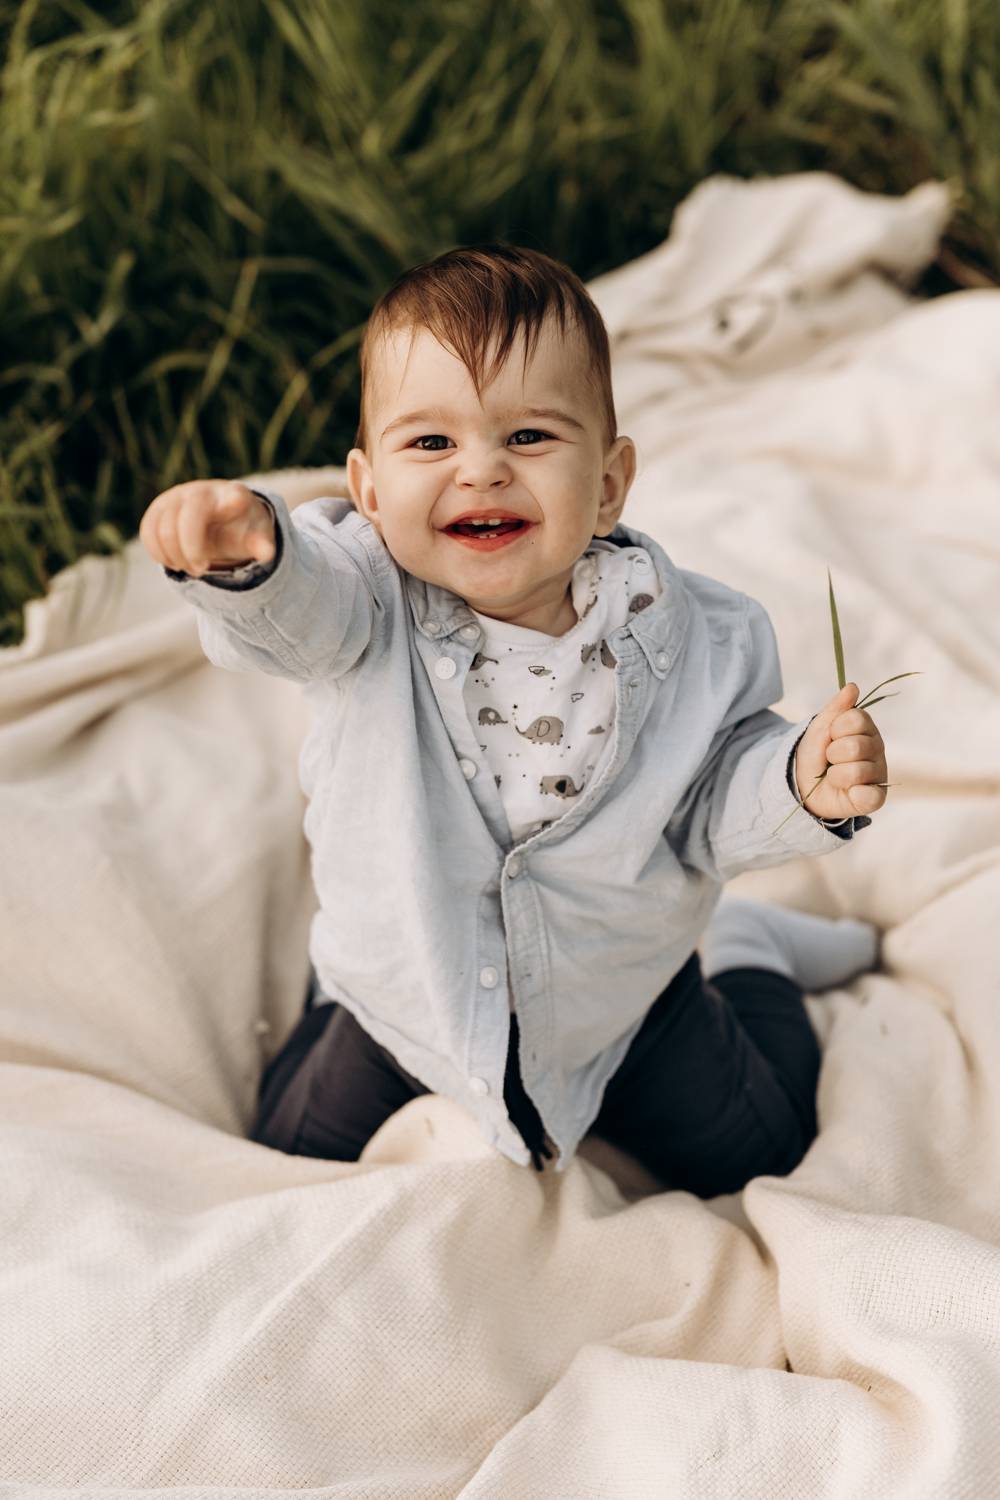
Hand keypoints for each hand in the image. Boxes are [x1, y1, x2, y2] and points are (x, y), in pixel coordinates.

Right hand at [139, 480, 274, 576]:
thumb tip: (267, 554)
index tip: (235, 504)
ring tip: (190, 567)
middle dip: (191, 551)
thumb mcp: (255, 537)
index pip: (233, 495)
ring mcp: (177, 496)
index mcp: (233, 496)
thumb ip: (260, 544)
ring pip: (163, 529)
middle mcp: (203, 490)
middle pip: (187, 520)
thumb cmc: (240, 529)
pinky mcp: (158, 507)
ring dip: (175, 556)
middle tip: (202, 569)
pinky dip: (159, 553)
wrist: (218, 519)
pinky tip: (173, 561)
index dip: (232, 501)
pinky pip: (149, 531)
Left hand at [793, 682, 888, 821]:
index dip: (835, 729)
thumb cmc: (815, 754)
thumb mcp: (819, 728)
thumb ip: (836, 709)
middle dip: (832, 753)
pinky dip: (852, 794)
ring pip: (856, 771)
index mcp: (866, 728)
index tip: (830, 736)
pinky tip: (848, 792)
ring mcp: (879, 773)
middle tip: (830, 759)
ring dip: (835, 775)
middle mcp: (877, 748)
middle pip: (855, 746)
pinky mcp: (876, 798)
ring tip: (834, 776)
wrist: (804, 786)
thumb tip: (852, 687)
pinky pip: (869, 796)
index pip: (856, 719)